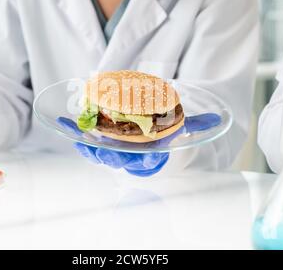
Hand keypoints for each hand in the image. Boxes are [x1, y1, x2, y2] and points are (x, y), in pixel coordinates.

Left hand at [57, 113, 220, 176]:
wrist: (147, 137)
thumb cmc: (163, 135)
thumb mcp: (180, 129)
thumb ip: (196, 126)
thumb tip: (217, 120)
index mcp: (148, 155)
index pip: (145, 162)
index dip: (141, 161)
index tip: (141, 159)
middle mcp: (129, 156)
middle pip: (117, 160)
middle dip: (108, 156)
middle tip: (99, 150)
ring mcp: (113, 150)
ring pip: (99, 153)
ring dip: (87, 147)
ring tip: (77, 140)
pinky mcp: (100, 141)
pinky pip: (86, 140)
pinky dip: (75, 132)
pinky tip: (64, 124)